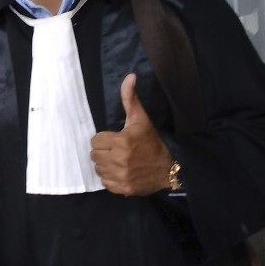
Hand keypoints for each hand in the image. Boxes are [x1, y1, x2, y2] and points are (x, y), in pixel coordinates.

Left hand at [91, 73, 172, 195]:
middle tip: (116, 150)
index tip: (115, 139)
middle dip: (103, 151)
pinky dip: (111, 178)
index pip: (95, 140)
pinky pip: (105, 182)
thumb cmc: (152, 141)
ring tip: (118, 160)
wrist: (169, 167)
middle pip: (94, 155)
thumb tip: (130, 76)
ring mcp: (120, 176)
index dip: (104, 139)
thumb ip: (130, 98)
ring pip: (98, 169)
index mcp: (121, 141)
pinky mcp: (123, 189)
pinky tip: (121, 172)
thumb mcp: (141, 119)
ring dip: (105, 165)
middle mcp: (119, 160)